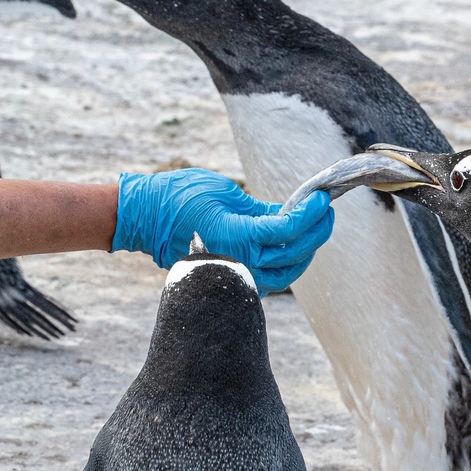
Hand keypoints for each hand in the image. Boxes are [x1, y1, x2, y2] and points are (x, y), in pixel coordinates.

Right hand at [112, 169, 334, 291]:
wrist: (144, 219)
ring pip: (286, 274)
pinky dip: (286, 264)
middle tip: (326, 210)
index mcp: (236, 237)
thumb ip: (260, 208)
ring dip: (305, 251)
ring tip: (315, 228)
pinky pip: (269, 278)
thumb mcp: (224, 192)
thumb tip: (289, 214)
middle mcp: (238, 262)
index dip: (310, 214)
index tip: (322, 197)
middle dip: (317, 232)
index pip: (287, 230)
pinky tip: (292, 245)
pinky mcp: (230, 278)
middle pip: (293, 254)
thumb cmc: (179, 198)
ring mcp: (234, 274)